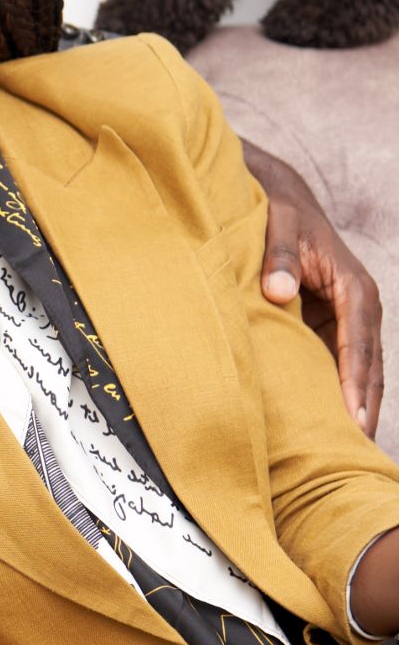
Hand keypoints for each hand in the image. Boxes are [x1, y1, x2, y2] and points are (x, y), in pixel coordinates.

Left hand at [244, 141, 383, 432]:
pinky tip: (330, 421)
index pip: (358, 341)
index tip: (353, 415)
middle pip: (367, 363)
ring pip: (358, 368)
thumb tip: (280, 291)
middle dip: (363, 403)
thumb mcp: (277, 224)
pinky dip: (338, 389)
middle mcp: (358, 305)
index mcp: (353, 286)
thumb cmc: (278, 212)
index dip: (355, 380)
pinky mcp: (329, 323)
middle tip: (356, 446)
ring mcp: (347, 317)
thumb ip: (278, 255)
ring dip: (355, 403)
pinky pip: (339, 362)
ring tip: (349, 446)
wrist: (278, 198)